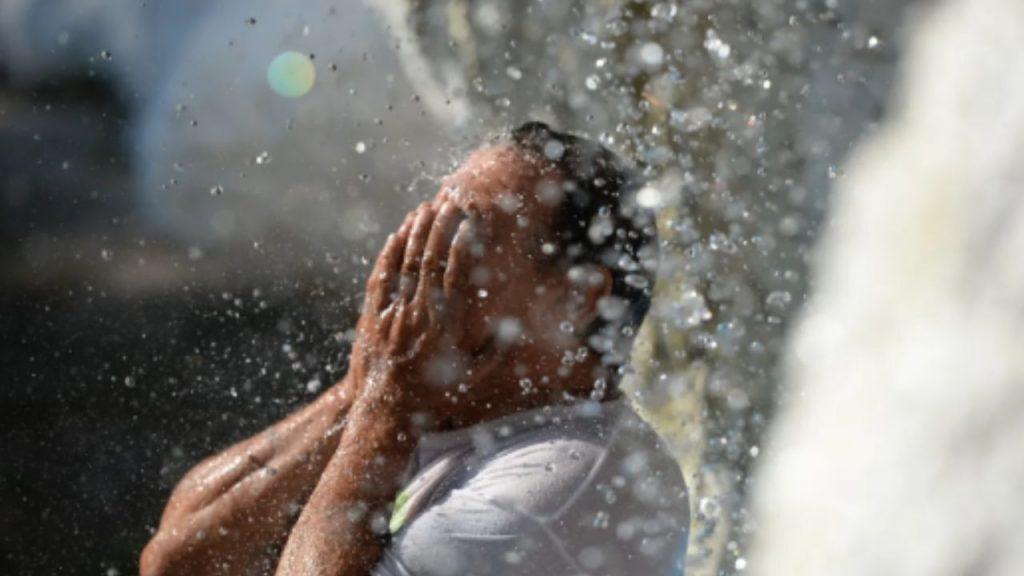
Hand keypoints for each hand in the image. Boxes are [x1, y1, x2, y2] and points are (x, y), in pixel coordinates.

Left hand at [348, 200, 509, 430]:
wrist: (386, 416)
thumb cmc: (434, 401)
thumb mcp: (473, 381)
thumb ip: (496, 352)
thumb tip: (516, 328)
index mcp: (445, 327)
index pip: (456, 276)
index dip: (464, 245)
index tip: (472, 223)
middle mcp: (418, 314)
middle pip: (430, 260)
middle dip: (440, 227)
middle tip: (450, 202)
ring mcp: (392, 313)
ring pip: (404, 264)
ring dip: (416, 232)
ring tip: (426, 207)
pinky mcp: (372, 317)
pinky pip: (381, 277)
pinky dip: (389, 253)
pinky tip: (397, 235)